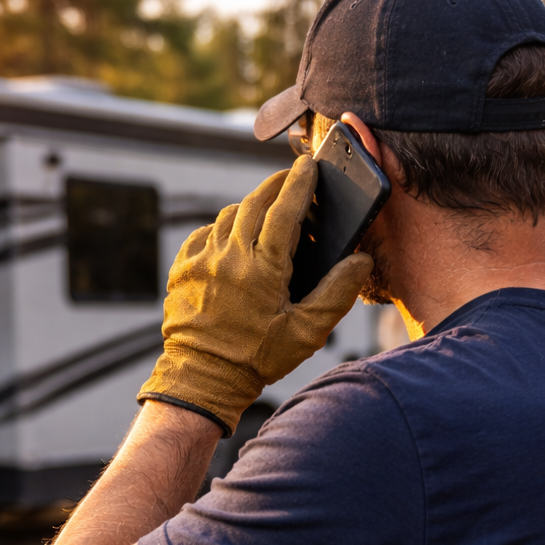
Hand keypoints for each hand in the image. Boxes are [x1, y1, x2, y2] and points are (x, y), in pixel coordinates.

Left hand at [139, 156, 371, 435]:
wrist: (202, 379)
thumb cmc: (258, 359)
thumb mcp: (307, 333)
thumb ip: (337, 293)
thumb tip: (361, 260)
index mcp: (264, 267)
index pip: (285, 209)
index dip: (300, 182)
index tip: (309, 165)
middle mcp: (230, 255)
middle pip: (255, 202)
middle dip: (276, 185)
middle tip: (292, 178)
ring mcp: (203, 259)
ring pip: (229, 215)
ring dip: (250, 207)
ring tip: (266, 212)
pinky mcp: (183, 268)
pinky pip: (205, 234)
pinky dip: (222, 229)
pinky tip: (233, 240)